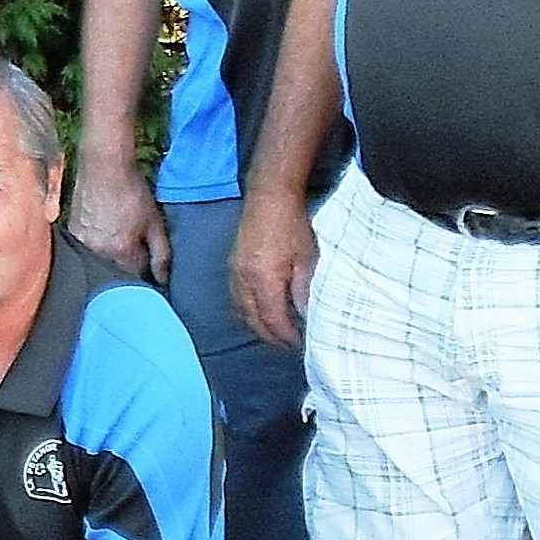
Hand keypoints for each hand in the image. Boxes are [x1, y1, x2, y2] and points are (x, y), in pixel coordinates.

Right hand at [68, 163, 169, 283]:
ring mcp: (81, 243)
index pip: (135, 279)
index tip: (148, 266)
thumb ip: (161, 254)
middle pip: (114, 273)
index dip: (144, 274)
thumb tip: (162, 279)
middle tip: (134, 251)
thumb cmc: (132, 192)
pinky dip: (96, 246)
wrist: (104, 167)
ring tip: (117, 237)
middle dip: (125, 268)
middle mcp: (98, 252)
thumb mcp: (154, 222)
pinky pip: (86, 249)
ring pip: (99, 262)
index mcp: (121, 252)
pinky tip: (103, 231)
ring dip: (110, 257)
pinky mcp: (71, 233)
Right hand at [232, 188, 316, 349]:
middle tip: (288, 345)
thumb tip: (306, 316)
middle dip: (270, 336)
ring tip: (275, 332)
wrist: (270, 194)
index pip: (273, 320)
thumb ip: (305, 290)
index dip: (286, 336)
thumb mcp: (307, 258)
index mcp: (263, 279)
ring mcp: (235, 271)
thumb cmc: (292, 223)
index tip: (300, 344)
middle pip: (253, 320)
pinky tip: (260, 311)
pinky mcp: (233, 264)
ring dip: (258, 325)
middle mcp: (244, 279)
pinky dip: (248, 310)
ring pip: (242, 310)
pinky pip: (237, 297)